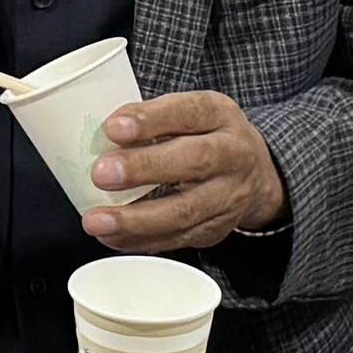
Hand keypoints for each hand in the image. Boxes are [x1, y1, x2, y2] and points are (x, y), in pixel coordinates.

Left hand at [84, 88, 285, 252]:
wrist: (255, 174)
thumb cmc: (208, 136)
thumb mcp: (191, 112)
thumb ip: (152, 118)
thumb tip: (104, 135)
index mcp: (220, 116)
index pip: (189, 112)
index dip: (151, 120)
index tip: (113, 128)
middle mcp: (233, 156)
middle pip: (194, 162)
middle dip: (144, 169)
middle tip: (102, 174)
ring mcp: (228, 197)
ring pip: (185, 212)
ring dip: (136, 219)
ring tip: (97, 220)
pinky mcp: (216, 230)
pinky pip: (177, 239)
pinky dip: (140, 240)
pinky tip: (112, 237)